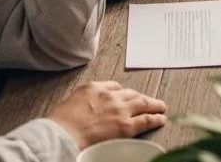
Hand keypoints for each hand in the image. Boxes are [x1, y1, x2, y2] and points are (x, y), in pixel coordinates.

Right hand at [48, 81, 166, 149]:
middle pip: (131, 94)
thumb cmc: (60, 124)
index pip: (114, 87)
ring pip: (142, 103)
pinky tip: (160, 118)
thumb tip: (87, 108)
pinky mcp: (126, 126)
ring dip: (153, 105)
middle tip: (147, 100)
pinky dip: (155, 118)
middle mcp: (110, 96)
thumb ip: (84, 101)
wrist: (61, 135)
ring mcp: (120, 110)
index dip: (122, 92)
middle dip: (140, 97)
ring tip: (160, 107)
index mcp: (94, 88)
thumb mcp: (70, 102)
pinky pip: (146, 120)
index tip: (126, 95)